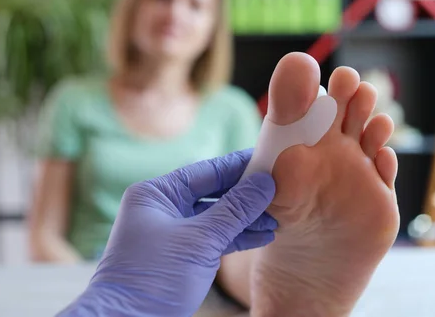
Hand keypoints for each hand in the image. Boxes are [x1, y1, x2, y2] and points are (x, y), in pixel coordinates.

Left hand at [58, 149, 276, 316]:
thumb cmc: (154, 276)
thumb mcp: (200, 240)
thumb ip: (234, 210)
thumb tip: (265, 183)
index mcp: (156, 194)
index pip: (206, 171)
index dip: (239, 166)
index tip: (268, 157)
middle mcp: (163, 208)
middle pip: (214, 193)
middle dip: (247, 195)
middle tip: (280, 188)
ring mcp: (173, 232)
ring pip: (217, 218)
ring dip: (247, 219)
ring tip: (278, 217)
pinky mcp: (182, 255)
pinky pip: (214, 239)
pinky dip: (237, 238)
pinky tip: (263, 235)